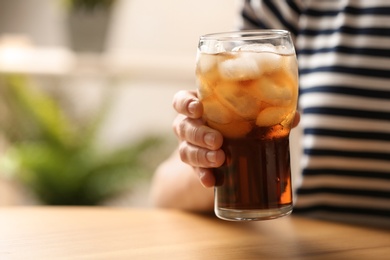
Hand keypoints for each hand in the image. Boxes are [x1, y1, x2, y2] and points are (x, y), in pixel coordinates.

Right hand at [172, 90, 300, 187]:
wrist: (225, 151)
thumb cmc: (236, 124)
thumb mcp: (246, 116)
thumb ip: (267, 114)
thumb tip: (294, 117)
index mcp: (199, 107)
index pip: (181, 101)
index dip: (185, 104)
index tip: (198, 109)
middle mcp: (189, 126)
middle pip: (184, 127)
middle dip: (200, 134)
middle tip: (218, 140)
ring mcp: (190, 147)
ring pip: (186, 151)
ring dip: (202, 156)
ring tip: (220, 159)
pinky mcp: (196, 167)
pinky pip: (195, 172)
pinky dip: (203, 176)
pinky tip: (211, 182)